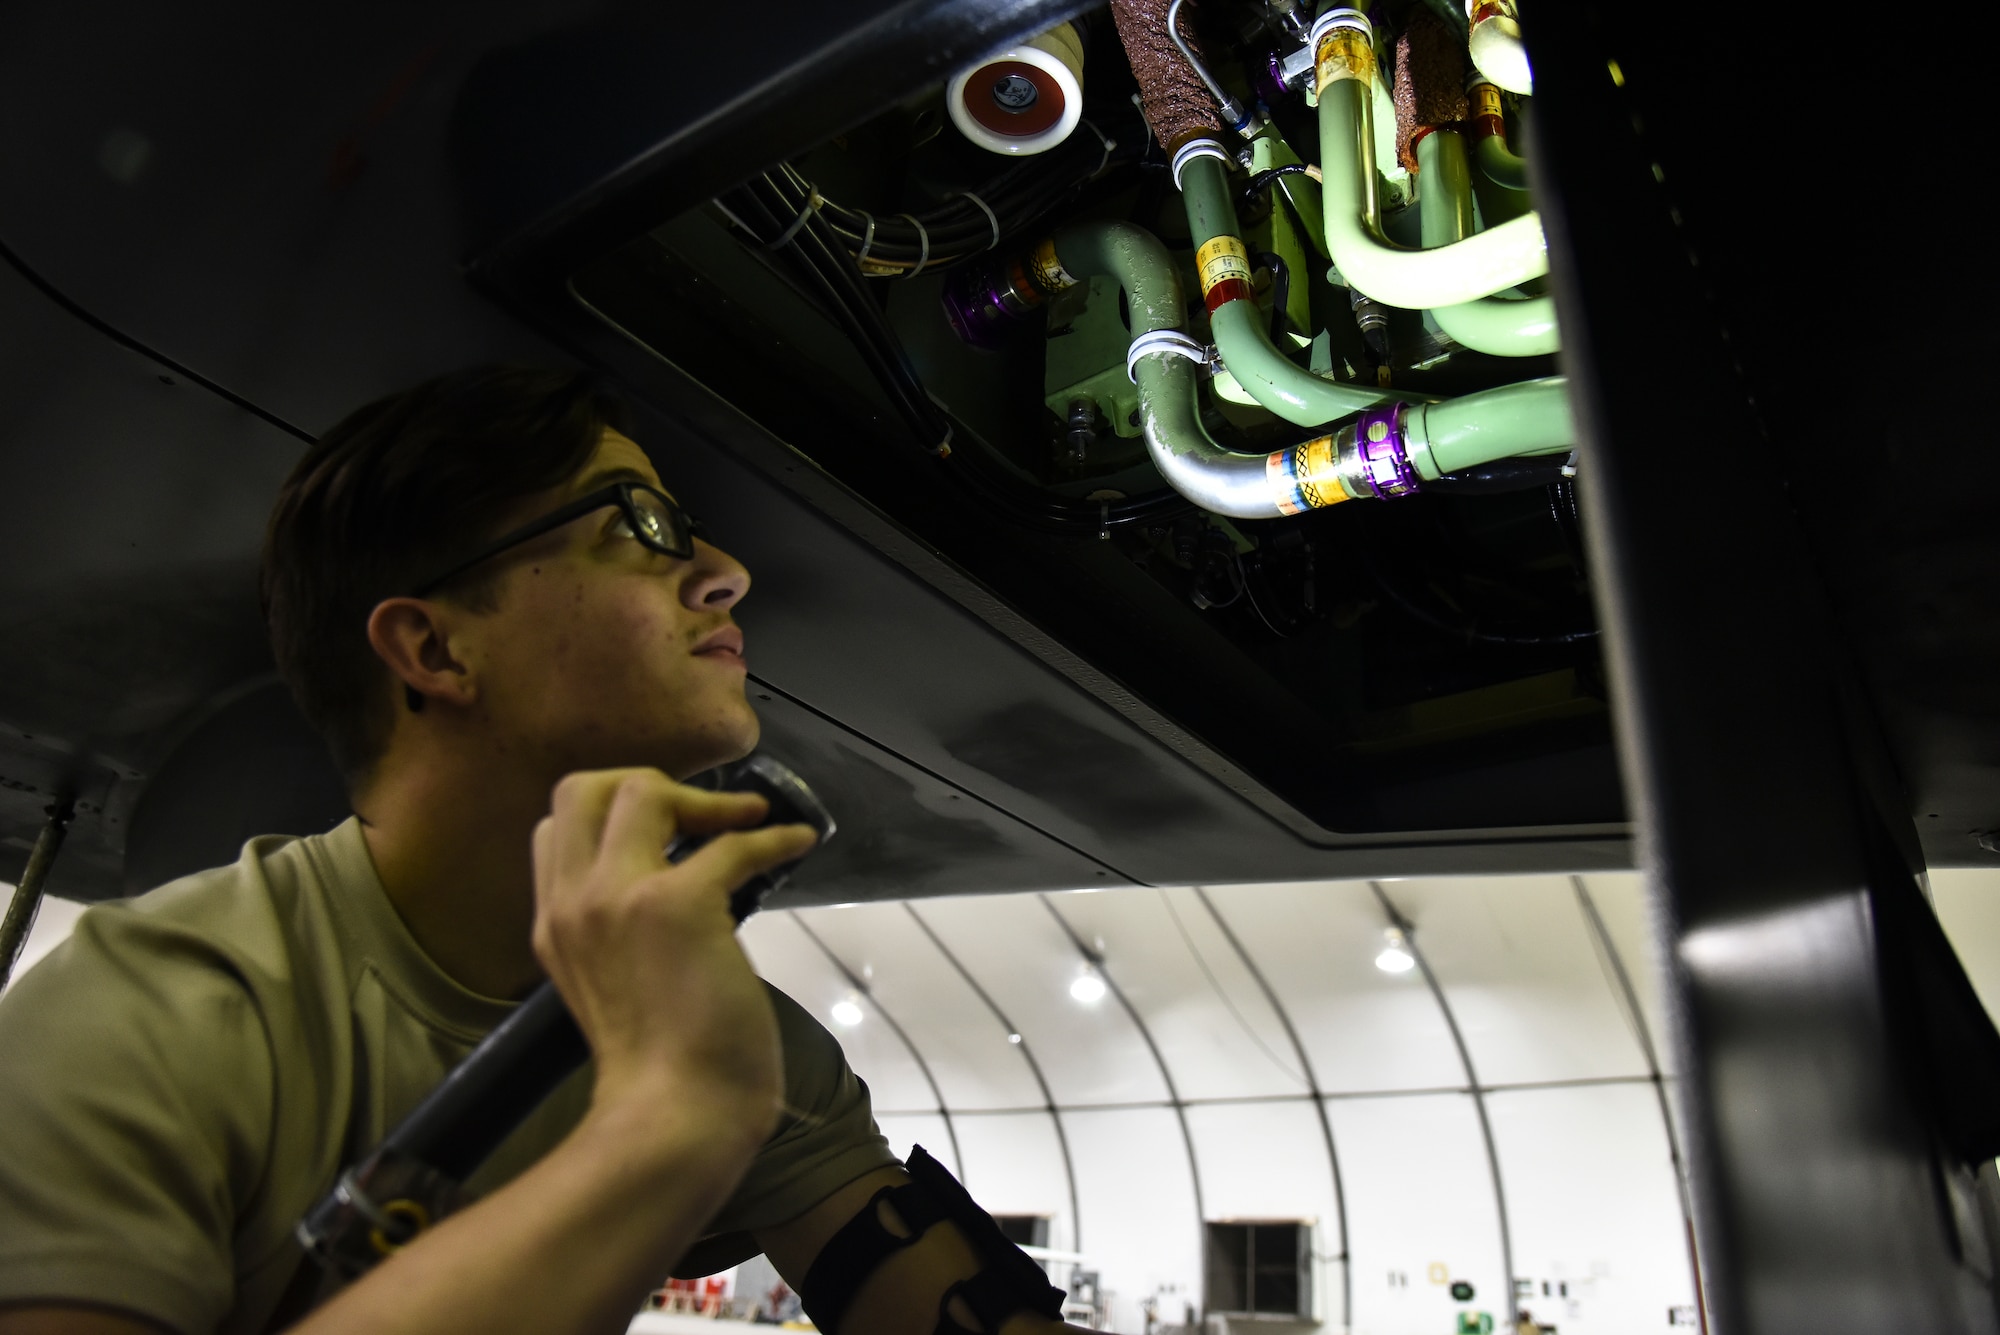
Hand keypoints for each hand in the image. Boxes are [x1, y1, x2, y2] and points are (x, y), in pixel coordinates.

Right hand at [530, 768, 818, 1143]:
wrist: (673, 1118)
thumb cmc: (655, 1073)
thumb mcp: (605, 990)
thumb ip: (614, 938)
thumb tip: (671, 893)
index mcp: (553, 926)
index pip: (552, 828)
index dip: (609, 814)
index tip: (663, 831)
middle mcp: (573, 903)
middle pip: (584, 788)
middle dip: (648, 784)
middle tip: (700, 816)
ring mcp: (619, 898)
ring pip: (641, 789)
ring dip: (705, 800)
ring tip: (747, 820)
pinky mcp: (680, 905)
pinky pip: (733, 842)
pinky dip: (774, 838)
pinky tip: (797, 845)